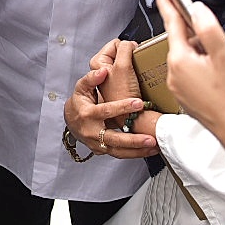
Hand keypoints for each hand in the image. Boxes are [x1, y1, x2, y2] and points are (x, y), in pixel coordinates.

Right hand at [62, 42, 156, 158]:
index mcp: (88, 114)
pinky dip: (134, 154)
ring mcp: (96, 143)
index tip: (139, 104)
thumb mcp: (81, 87)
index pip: (106, 111)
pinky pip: (119, 154)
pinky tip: (148, 150)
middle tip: (150, 138)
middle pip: (113, 138)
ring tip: (154, 146)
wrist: (70, 120)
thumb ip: (92, 78)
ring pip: (118, 151)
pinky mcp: (102, 151)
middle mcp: (92, 131)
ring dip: (137, 151)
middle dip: (133, 140)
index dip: (122, 107)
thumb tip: (103, 71)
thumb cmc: (79, 102)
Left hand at [156, 0, 224, 149]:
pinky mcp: (187, 99)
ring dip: (203, 55)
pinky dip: (203, 69)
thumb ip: (208, 28)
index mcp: (180, 61)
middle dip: (199, 37)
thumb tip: (196, 9)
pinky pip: (190, 74)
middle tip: (221, 46)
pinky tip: (219, 78)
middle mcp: (174, 75)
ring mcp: (179, 88)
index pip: (172, 24)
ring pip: (188, 59)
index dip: (168, 4)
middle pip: (182, 42)